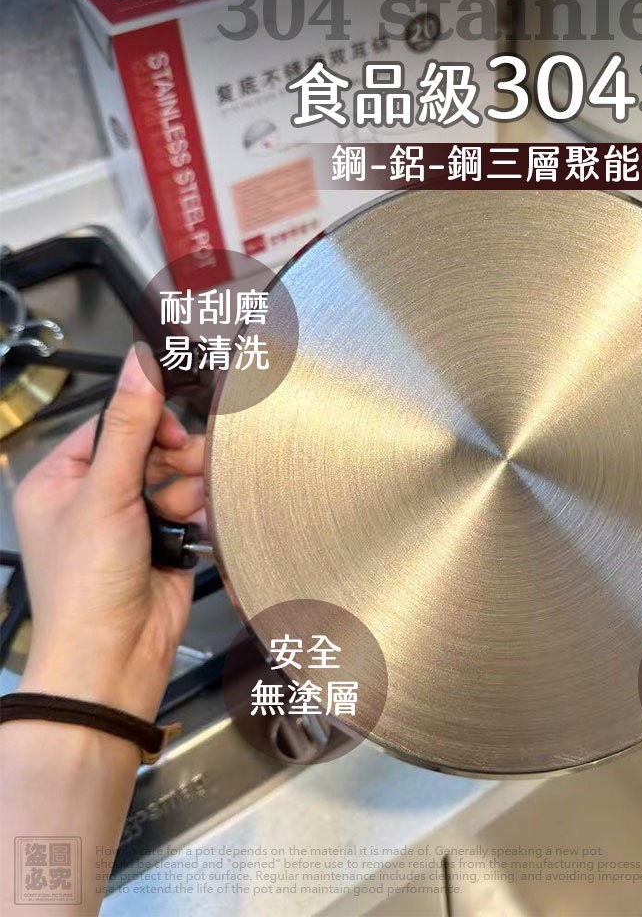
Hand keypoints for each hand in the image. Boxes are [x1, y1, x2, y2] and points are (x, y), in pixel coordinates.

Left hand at [13, 344, 204, 720]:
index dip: (145, 420)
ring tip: (186, 509)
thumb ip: (128, 427)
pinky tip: (194, 528)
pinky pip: (191, 507)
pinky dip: (198, 513)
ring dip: (189, 488)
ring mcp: (130, 522)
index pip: (110, 424)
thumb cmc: (85, 588)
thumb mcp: (105, 493)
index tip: (171, 427)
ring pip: (176, 477)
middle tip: (187, 467)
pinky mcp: (163, 543)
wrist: (114, 657)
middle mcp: (93, 498)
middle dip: (173, 458)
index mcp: (60, 481)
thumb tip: (139, 366)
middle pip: (149, 449)